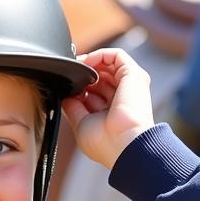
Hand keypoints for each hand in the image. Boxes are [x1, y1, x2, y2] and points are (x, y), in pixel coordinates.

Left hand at [61, 48, 154, 168]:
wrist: (125, 144)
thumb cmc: (106, 143)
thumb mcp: (81, 125)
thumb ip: (72, 108)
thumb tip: (65, 95)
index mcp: (111, 112)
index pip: (94, 92)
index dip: (79, 88)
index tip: (67, 90)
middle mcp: (122, 97)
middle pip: (100, 77)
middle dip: (83, 76)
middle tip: (70, 79)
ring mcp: (129, 85)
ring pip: (108, 65)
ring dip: (89, 64)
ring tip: (76, 70)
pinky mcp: (134, 75)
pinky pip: (116, 55)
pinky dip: (99, 55)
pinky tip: (86, 64)